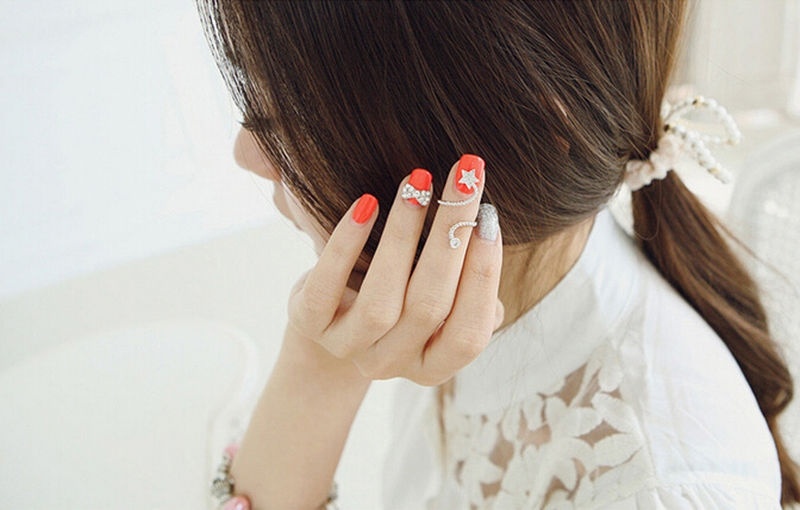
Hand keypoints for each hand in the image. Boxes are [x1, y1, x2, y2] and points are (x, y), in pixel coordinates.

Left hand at [286, 155, 502, 385]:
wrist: (335, 314)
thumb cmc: (401, 294)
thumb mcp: (438, 296)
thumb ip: (467, 281)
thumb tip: (487, 231)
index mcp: (434, 365)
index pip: (469, 334)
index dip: (483, 276)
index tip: (489, 218)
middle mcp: (393, 364)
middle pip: (429, 307)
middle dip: (451, 238)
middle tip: (464, 179)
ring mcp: (348, 348)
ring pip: (381, 301)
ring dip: (403, 235)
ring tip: (417, 184)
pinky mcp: (310, 322)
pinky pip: (327, 287)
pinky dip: (346, 244)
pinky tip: (366, 204)